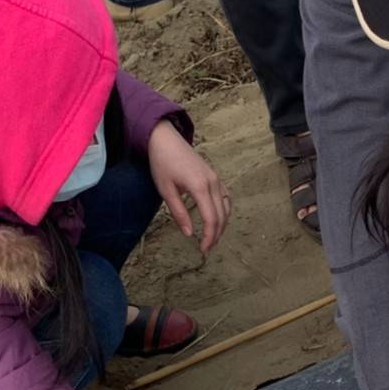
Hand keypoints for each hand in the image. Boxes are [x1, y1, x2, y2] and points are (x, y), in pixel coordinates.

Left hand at [148, 119, 230, 255]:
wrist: (165, 139)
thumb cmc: (162, 163)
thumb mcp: (166, 190)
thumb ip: (179, 213)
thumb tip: (189, 233)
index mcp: (200, 187)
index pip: (211, 219)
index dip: (209, 237)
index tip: (203, 249)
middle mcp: (212, 183)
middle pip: (221, 216)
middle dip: (216, 234)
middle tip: (207, 248)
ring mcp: (216, 179)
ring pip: (226, 207)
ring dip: (222, 224)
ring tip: (213, 237)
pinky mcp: (214, 176)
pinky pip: (225, 197)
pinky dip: (224, 211)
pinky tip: (218, 219)